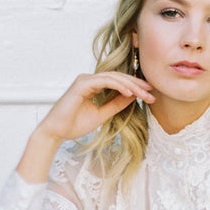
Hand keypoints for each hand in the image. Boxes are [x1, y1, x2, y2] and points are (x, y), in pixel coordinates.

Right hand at [17, 71, 154, 182]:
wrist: (57, 132)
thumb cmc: (75, 124)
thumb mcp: (102, 114)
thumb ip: (116, 104)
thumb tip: (132, 97)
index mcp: (94, 85)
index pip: (118, 82)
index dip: (135, 86)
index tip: (150, 94)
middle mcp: (90, 80)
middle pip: (119, 78)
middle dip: (137, 85)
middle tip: (152, 93)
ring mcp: (85, 80)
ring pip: (114, 78)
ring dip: (131, 85)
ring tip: (144, 94)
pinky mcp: (82, 84)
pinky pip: (105, 81)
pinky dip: (119, 85)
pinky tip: (130, 93)